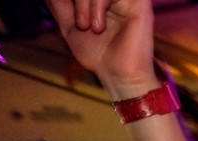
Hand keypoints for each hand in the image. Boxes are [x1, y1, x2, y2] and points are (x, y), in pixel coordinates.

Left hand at [43, 0, 158, 97]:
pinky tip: (99, 26)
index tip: (70, 13)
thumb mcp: (70, 25)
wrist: (118, 76)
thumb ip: (58, 3)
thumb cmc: (98, 55)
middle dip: (77, 0)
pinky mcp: (139, 3)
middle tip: (80, 23)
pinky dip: (97, 4)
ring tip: (86, 26)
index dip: (74, 1)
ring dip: (84, 2)